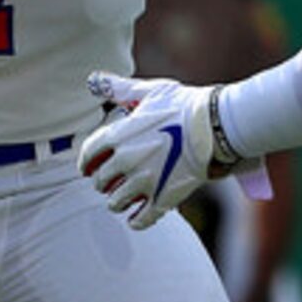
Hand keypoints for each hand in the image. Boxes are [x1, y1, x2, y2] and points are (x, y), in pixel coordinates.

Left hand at [79, 71, 219, 229]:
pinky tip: (137, 217)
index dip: (86, 163)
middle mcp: (125, 161)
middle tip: (109, 183)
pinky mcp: (163, 199)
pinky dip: (136, 220)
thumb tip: (95, 80)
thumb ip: (120, 89)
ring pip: (116, 203)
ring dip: (117, 202)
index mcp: (118, 135)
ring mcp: (144, 182)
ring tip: (123, 199)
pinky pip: (141, 220)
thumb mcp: (151, 91)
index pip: (88, 154)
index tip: (88, 168)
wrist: (215, 126)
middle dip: (103, 182)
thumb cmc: (184, 105)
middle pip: (100, 181)